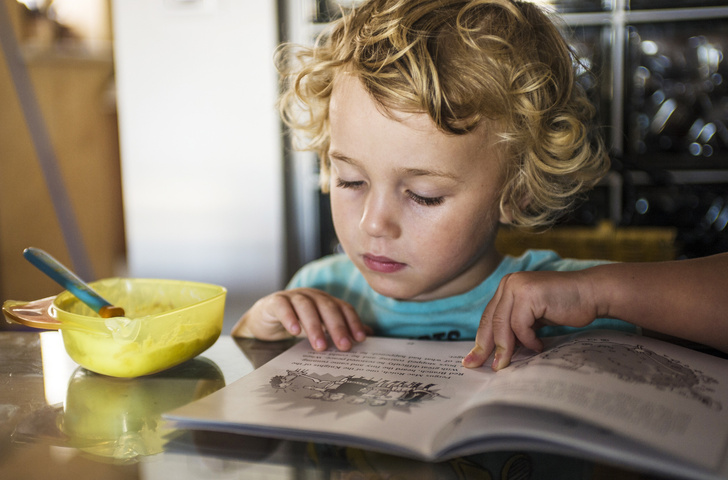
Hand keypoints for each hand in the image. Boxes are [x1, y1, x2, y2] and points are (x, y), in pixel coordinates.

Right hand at [231, 288, 371, 350]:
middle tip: (344, 346)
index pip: (343, 307)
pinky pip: (283, 306)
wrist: (264, 321)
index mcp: (324, 301)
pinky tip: (295, 332)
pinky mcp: (274, 302)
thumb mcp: (319, 328)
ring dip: (315, 326)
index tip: (360, 339)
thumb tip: (369, 336)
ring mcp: (292, 296)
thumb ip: (339, 330)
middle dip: (337, 326)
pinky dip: (290, 318)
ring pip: (306, 306)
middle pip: (327, 306)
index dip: (353, 321)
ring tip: (321, 346)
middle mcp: (311, 295)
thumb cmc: (296, 324)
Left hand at [462, 270, 598, 370]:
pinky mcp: (529, 294)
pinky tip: (539, 344)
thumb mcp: (533, 317)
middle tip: (482, 367)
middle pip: (491, 321)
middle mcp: (509, 283)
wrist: (592, 293)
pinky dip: (528, 339)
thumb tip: (495, 351)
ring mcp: (518, 286)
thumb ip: (514, 326)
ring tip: (508, 363)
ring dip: (507, 348)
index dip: (481, 340)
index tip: (473, 360)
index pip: (488, 317)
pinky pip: (520, 325)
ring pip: (502, 325)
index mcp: (507, 287)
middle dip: (486, 348)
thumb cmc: (565, 307)